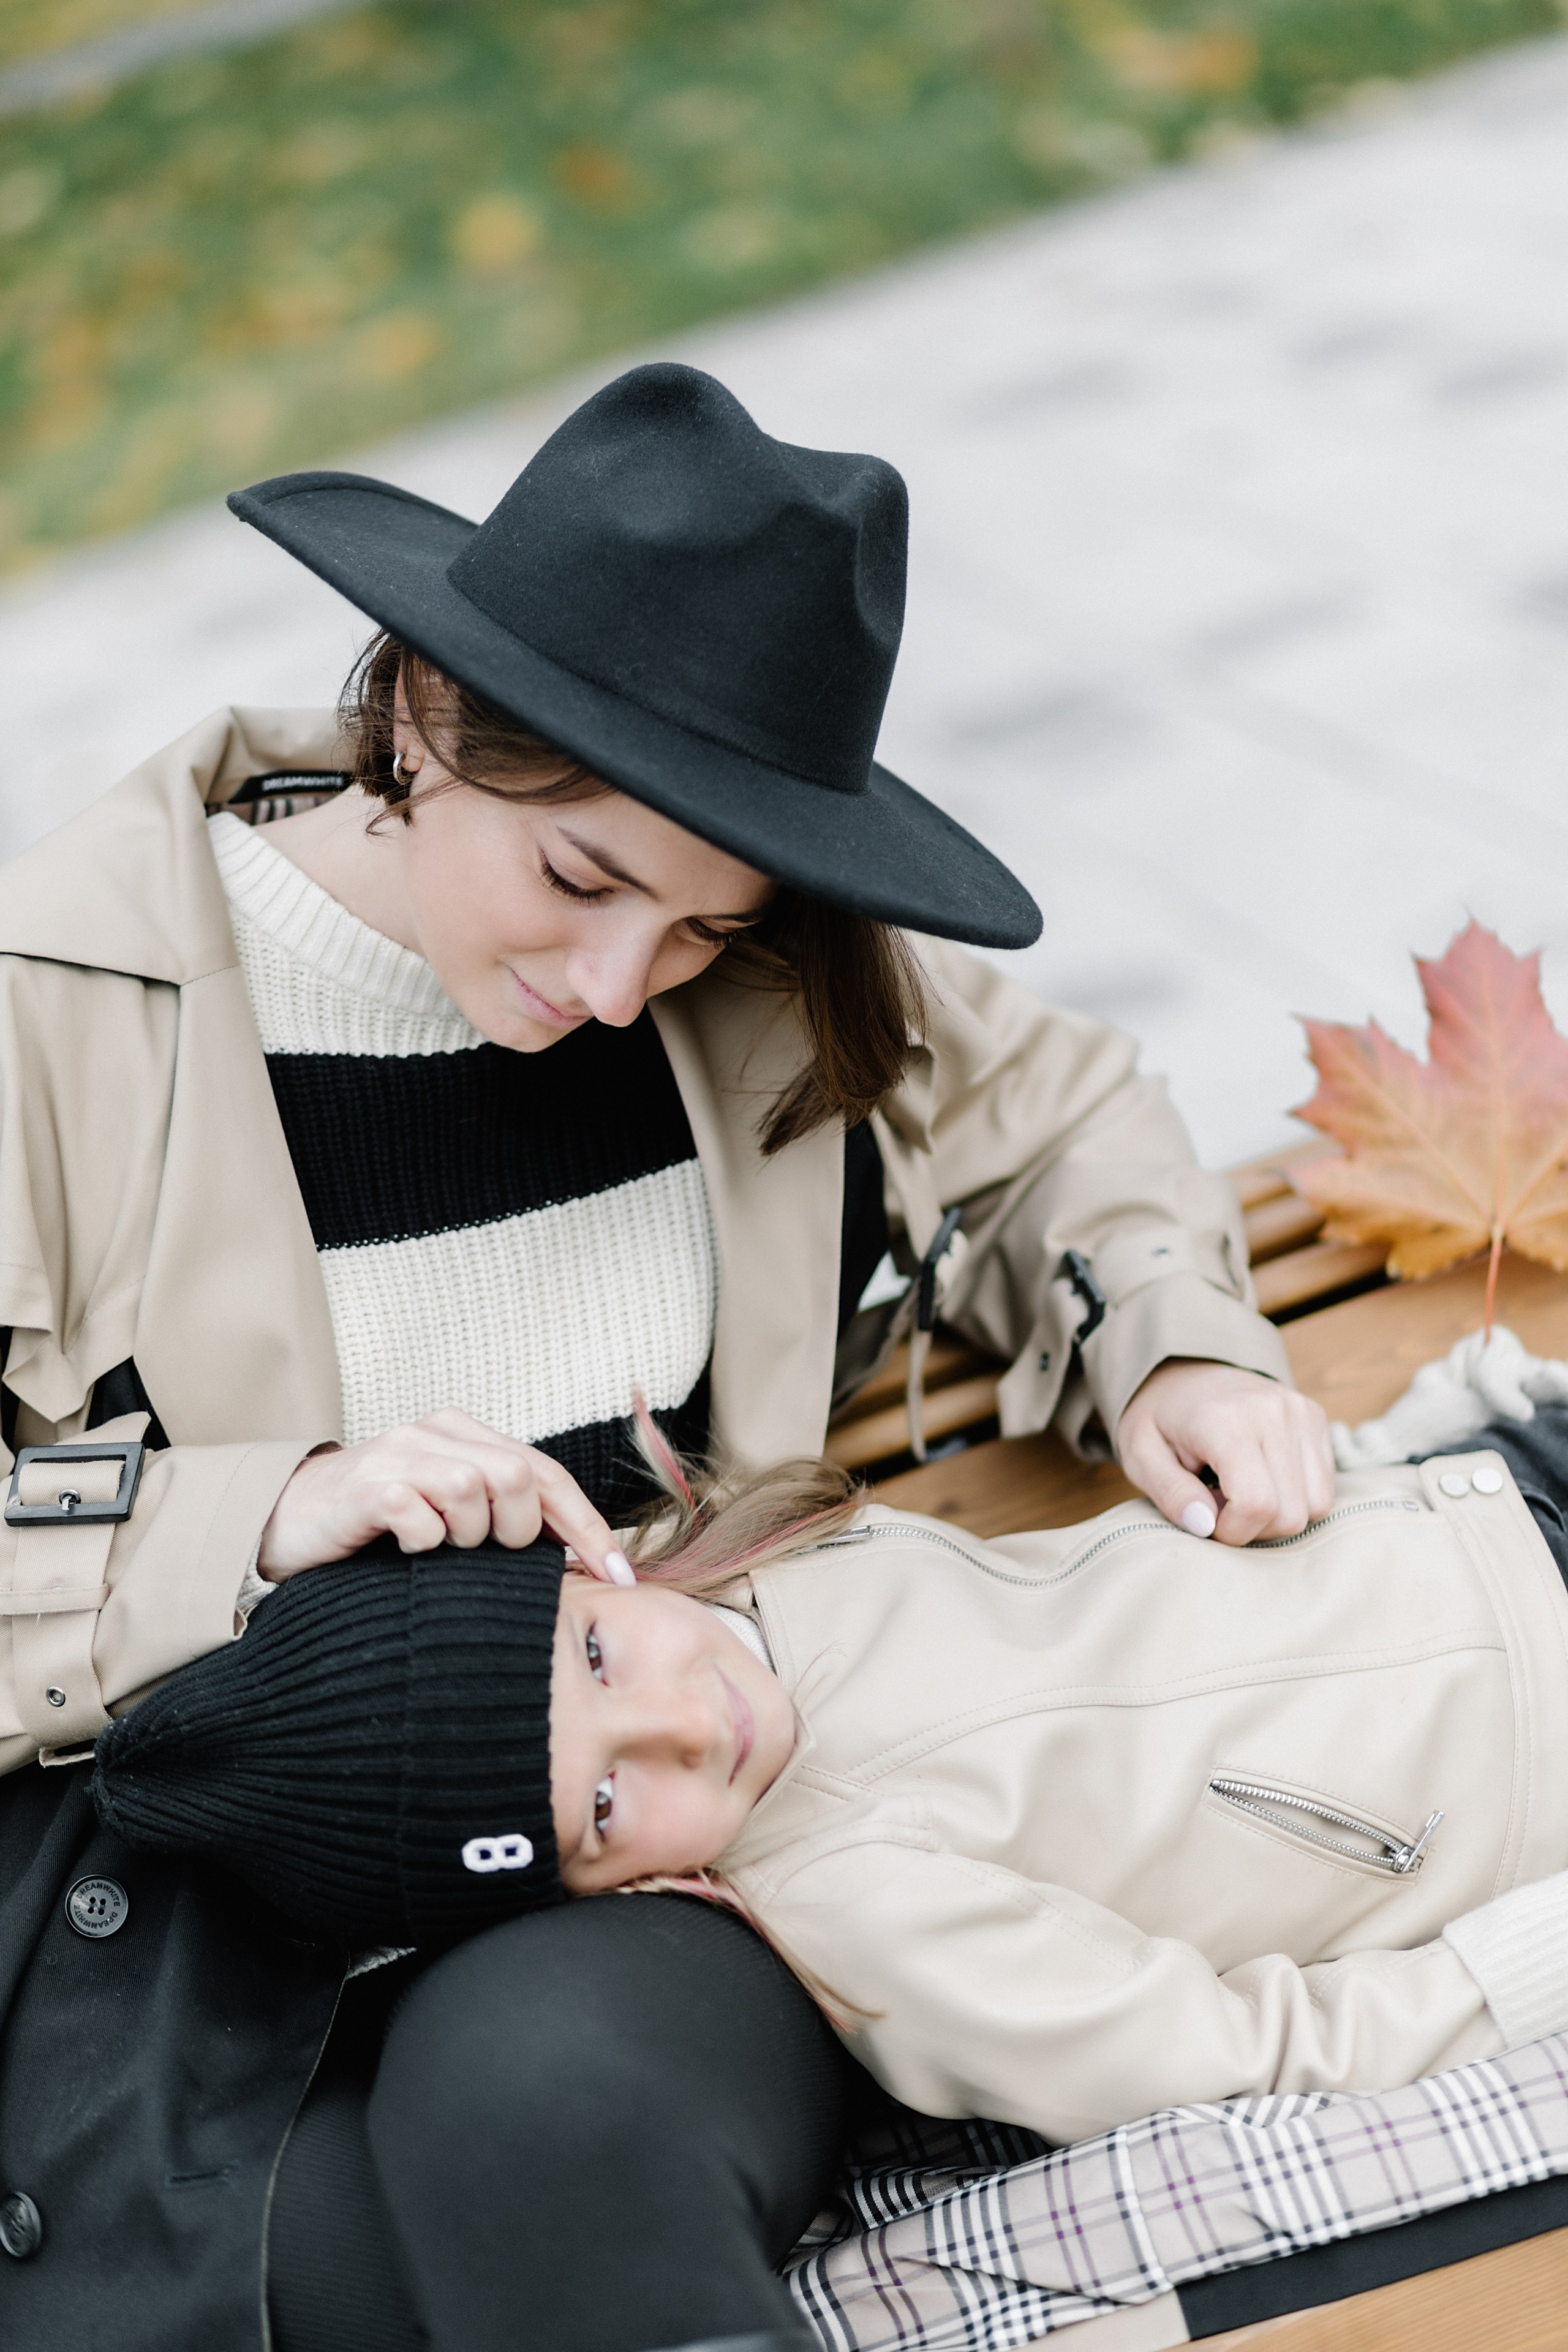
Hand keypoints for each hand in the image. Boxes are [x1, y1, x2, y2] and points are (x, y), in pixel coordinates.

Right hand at [259, 1409, 634, 1583]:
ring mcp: (397, 1455)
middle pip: (518, 1475)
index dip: (589, 1527)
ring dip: (468, 1537)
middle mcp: (435, 1434)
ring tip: (440, 1551)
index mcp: (465, 1435)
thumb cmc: (377, 1527)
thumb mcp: (448, 1516)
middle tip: (488, 1557)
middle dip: (519, 1532)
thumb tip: (578, 1561)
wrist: (285, 1522)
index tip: (620, 1578)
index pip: (548, 1474)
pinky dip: (423, 1542)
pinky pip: (418, 1513)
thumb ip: (501, 1519)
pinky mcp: (362, 1486)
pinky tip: (405, 1551)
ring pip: (474, 1489)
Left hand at [1116, 1360, 1334, 1544]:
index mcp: (1224, 1421)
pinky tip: (1262, 1480)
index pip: (1256, 1503)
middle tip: (1220, 1504)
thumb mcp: (1140, 1454)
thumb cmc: (1161, 1417)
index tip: (1207, 1520)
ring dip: (1278, 1516)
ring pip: (1316, 1506)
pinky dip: (1295, 1498)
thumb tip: (1205, 1526)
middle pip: (1290, 1514)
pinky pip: (1325, 1487)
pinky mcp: (1315, 1418)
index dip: (1233, 1531)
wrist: (1186, 1368)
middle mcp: (1272, 1412)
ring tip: (1240, 1491)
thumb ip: (1170, 1493)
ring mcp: (1300, 1412)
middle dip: (1253, 1528)